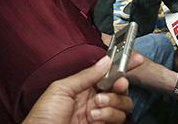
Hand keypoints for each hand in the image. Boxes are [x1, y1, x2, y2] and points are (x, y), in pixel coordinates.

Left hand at [23, 54, 144, 123]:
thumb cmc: (43, 118)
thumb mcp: (60, 90)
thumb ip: (84, 76)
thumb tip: (104, 61)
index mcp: (83, 87)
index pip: (108, 73)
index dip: (122, 65)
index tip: (134, 59)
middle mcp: (94, 99)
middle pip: (121, 88)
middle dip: (120, 86)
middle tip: (116, 85)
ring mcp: (100, 114)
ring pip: (123, 104)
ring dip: (112, 103)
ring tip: (96, 107)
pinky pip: (119, 119)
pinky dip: (110, 116)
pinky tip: (95, 117)